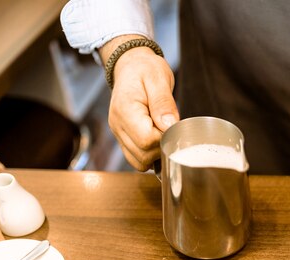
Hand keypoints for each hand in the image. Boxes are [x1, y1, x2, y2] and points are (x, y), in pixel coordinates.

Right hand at [106, 40, 178, 170]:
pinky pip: (136, 158)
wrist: (131, 66)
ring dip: (155, 153)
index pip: (146, 140)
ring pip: (139, 162)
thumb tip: (169, 126)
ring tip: (162, 132)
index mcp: (125, 110)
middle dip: (161, 146)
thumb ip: (164, 103)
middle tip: (169, 127)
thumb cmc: (145, 70)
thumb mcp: (158, 78)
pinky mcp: (123, 138)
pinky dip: (149, 155)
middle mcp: (117, 125)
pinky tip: (157, 138)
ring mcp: (119, 134)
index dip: (164, 137)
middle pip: (142, 155)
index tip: (171, 124)